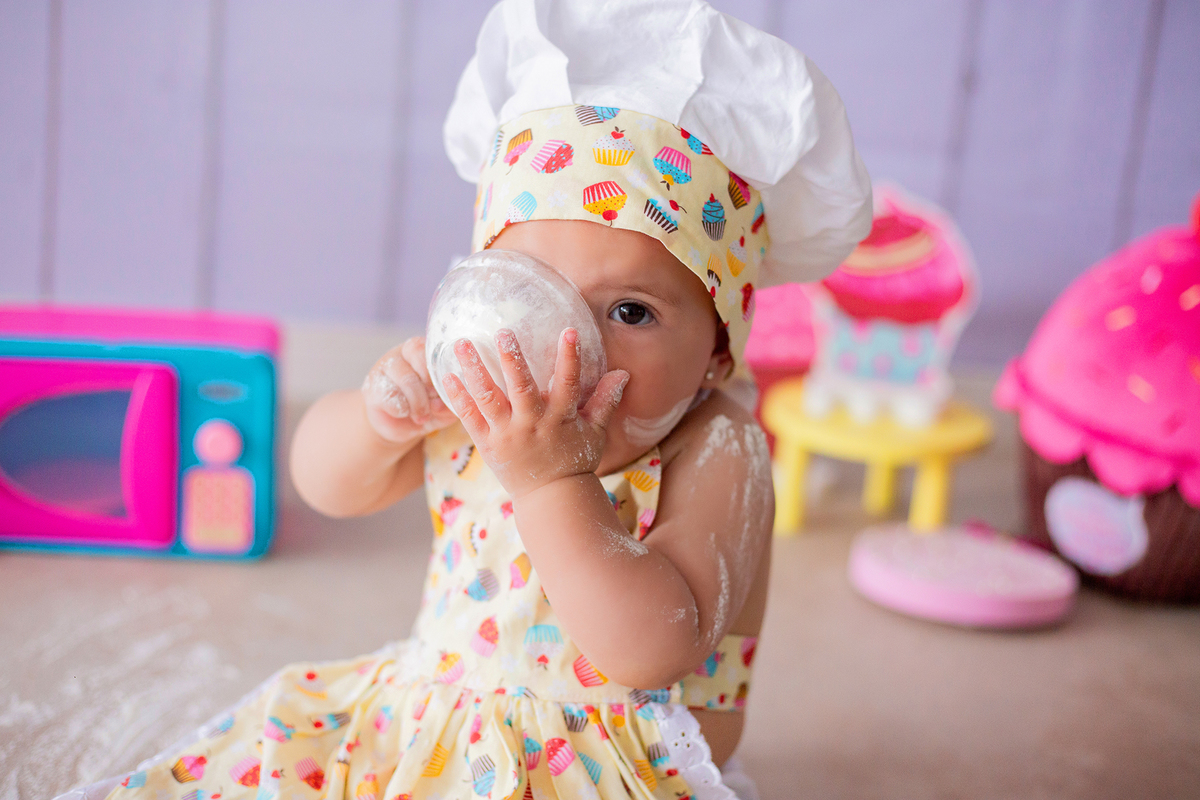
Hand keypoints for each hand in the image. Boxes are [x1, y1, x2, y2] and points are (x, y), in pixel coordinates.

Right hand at [361, 337, 457, 442]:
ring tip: (422, 417)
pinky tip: (404, 414)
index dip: (441, 370)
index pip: (434, 347)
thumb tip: (444, 403)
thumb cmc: (427, 411)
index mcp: (426, 352)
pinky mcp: (371, 388)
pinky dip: (401, 410)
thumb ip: (449, 404)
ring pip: (406, 377)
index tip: (446, 390)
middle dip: (430, 381)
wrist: (400, 427)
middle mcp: (403, 353)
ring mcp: (384, 368)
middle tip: (434, 402)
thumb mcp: (444, 409)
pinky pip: (390, 396)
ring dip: (418, 402)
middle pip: (417, 352)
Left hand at [441, 328, 628, 497]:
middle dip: (512, 359)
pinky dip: (458, 396)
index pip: (568, 383)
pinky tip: (447, 374)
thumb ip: (605, 400)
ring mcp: (507, 435)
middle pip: (521, 388)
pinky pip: (470, 417)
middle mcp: (532, 425)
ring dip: (475, 370)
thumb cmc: (575, 460)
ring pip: (488, 398)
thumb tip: (623, 373)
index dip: (569, 357)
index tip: (569, 331)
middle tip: (502, 331)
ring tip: (461, 344)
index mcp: (560, 418)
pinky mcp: (488, 444)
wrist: (551, 497)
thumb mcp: (595, 431)